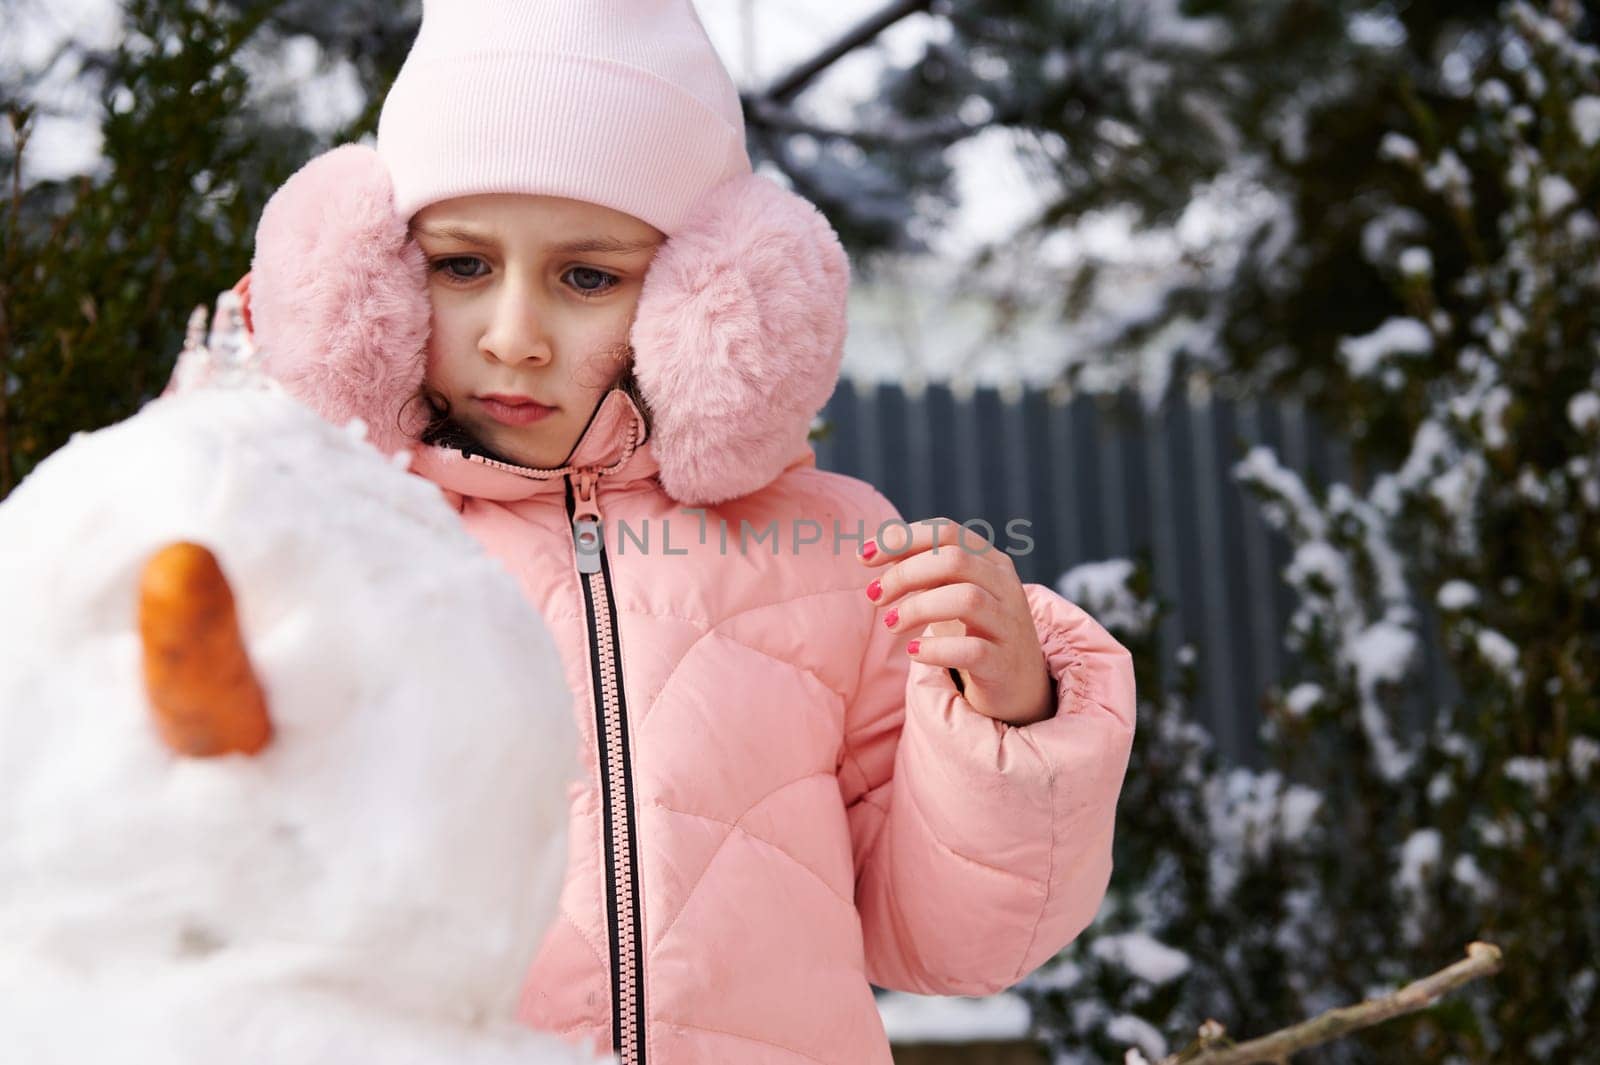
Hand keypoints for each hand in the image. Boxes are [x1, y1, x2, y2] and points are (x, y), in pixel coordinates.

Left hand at [859, 518, 1054, 725]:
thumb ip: (923, 567)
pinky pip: (972, 649)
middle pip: (954, 561)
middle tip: (875, 596)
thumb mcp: (953, 591)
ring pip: (966, 599)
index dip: (901, 539)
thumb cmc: (975, 630)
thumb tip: (874, 548)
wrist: (1018, 684)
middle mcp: (1006, 586)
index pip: (946, 532)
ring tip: (890, 623)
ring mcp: (1008, 625)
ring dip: (917, 608)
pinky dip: (937, 648)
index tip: (863, 557)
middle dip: (905, 574)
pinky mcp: (1004, 663)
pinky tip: (913, 651)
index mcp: (992, 561)